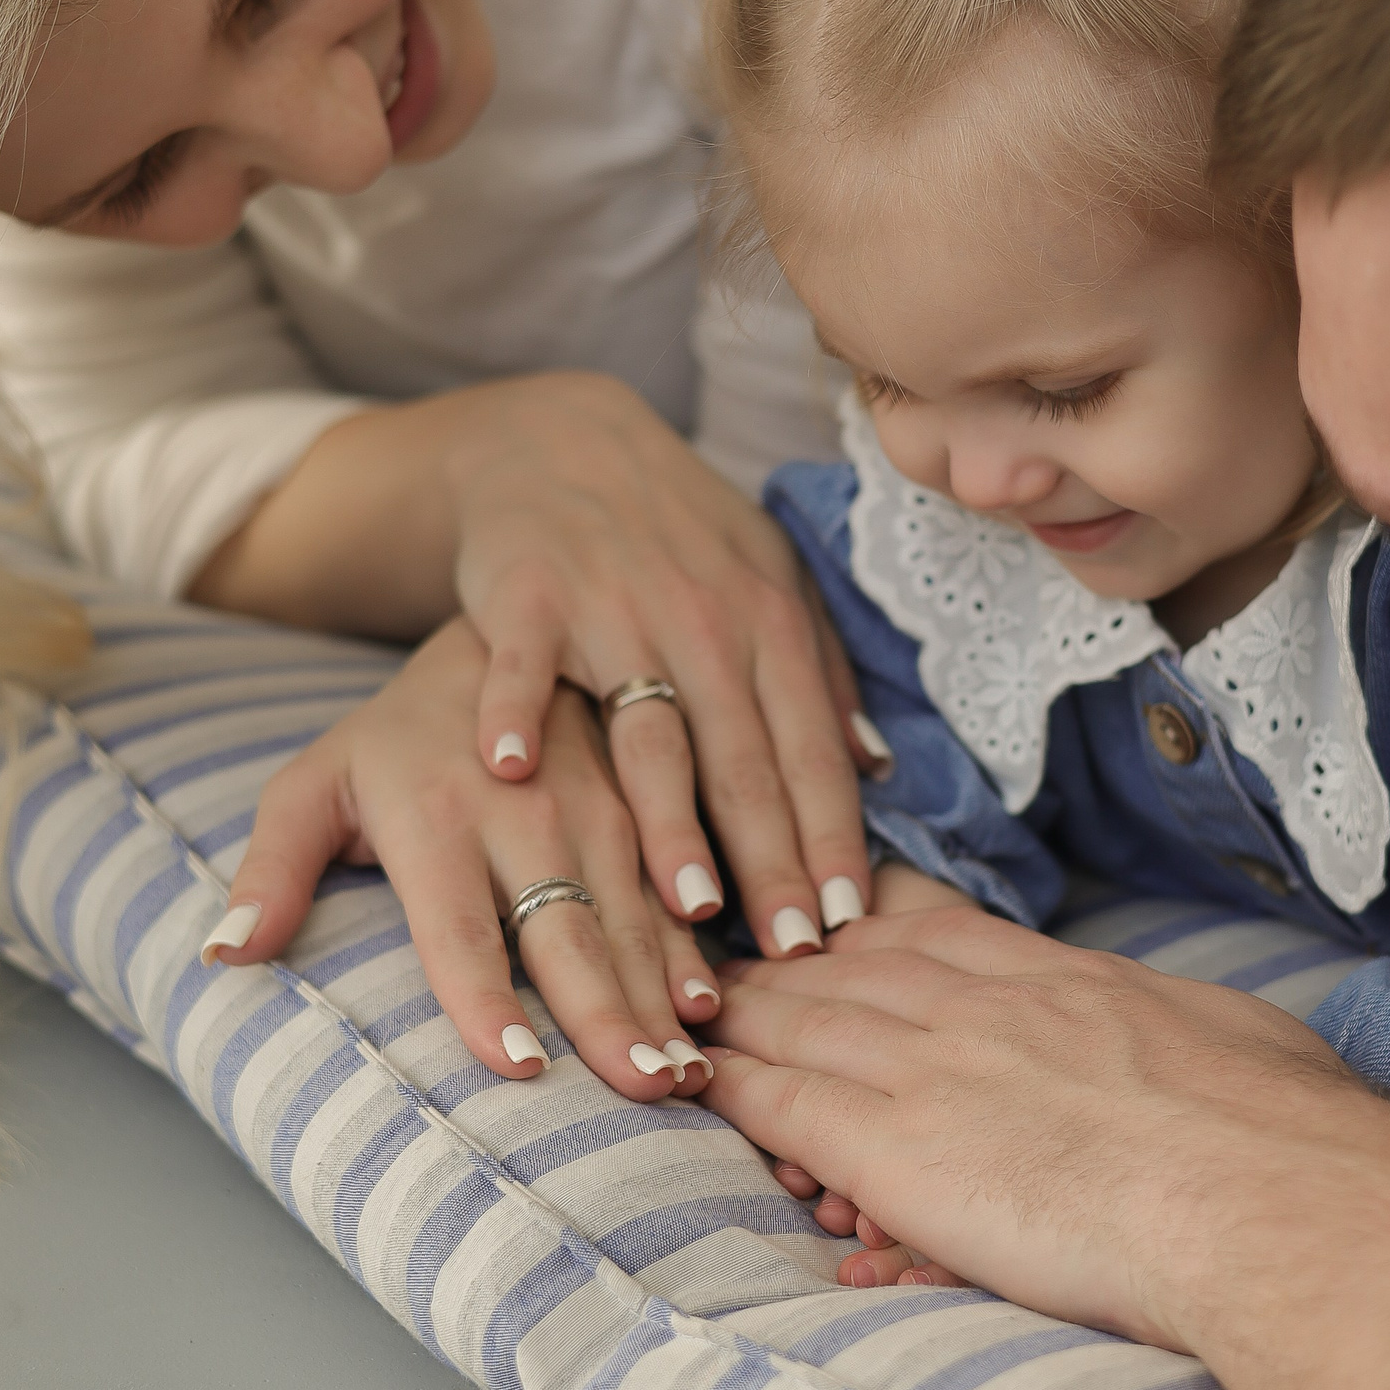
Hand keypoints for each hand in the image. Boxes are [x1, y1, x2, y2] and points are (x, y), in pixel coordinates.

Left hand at [200, 616, 722, 1095]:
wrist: (495, 641)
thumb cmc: (392, 739)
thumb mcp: (315, 783)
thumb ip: (272, 866)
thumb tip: (224, 952)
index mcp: (435, 819)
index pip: (459, 929)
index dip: (488, 998)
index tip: (518, 1066)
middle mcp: (524, 817)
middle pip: (565, 934)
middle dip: (606, 1015)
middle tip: (641, 1088)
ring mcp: (594, 815)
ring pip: (632, 921)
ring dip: (661, 999)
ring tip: (684, 1073)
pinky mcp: (642, 816)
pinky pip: (670, 897)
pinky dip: (692, 957)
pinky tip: (711, 1013)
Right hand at [448, 374, 884, 958]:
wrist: (566, 438)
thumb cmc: (680, 532)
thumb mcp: (769, 583)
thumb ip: (817, 675)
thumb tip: (875, 765)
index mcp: (768, 628)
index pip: (810, 755)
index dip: (831, 842)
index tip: (845, 927)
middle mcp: (703, 622)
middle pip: (743, 761)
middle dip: (772, 860)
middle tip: (789, 951)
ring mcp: (613, 610)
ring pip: (648, 729)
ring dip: (669, 816)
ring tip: (688, 901)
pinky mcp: (526, 597)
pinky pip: (523, 666)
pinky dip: (518, 712)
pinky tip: (514, 771)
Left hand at [702, 902, 1362, 1341]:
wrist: (1269, 1200)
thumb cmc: (1285, 1139)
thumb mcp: (1235, 1049)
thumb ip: (1188, 1042)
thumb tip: (1206, 1054)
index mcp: (1067, 981)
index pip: (939, 935)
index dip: (873, 931)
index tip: (836, 929)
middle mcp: (987, 1006)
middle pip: (852, 967)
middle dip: (783, 963)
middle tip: (727, 958)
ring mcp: (935, 1067)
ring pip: (802, 1021)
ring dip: (736, 1013)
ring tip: (685, 1007)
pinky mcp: (896, 1147)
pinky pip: (784, 1103)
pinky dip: (729, 1083)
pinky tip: (690, 1074)